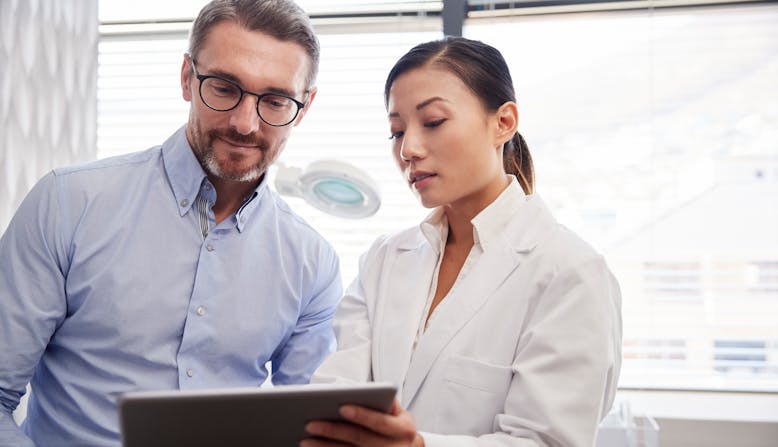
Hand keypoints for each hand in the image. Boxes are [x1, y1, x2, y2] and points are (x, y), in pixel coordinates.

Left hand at [300, 399, 423, 446]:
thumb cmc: (398, 429)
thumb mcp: (400, 414)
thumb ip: (386, 402)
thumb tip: (364, 391)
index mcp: (403, 429)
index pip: (380, 421)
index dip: (362, 415)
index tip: (342, 407)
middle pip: (359, 439)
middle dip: (334, 431)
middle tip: (311, 424)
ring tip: (305, 440)